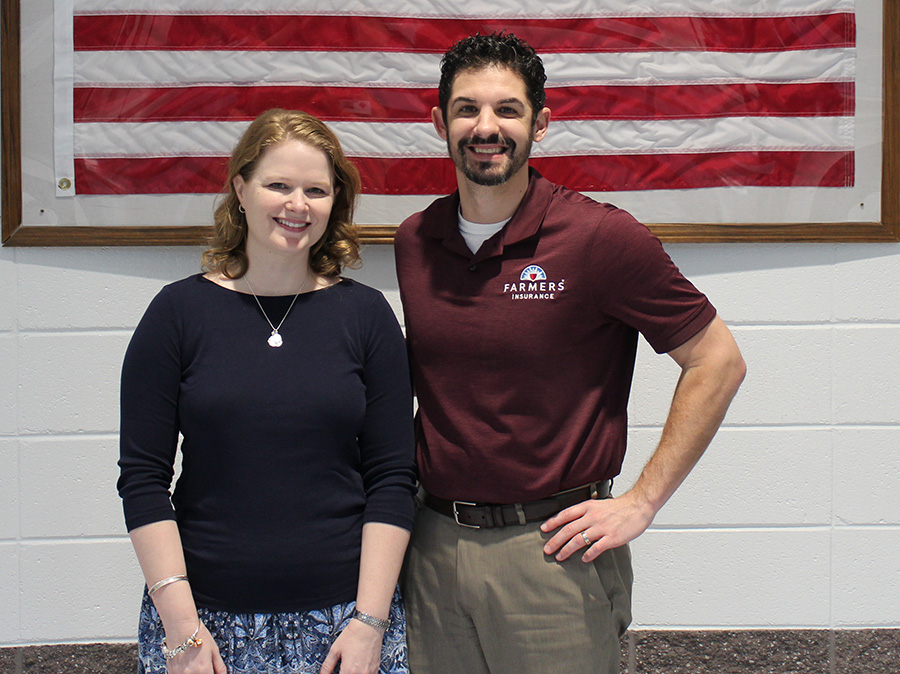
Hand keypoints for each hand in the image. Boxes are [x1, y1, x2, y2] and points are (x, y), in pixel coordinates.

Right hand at [165, 623, 226, 673]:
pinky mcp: (171, 671)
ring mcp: (179, 673)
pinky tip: (188, 664)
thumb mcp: (214, 650)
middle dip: (205, 673)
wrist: (181, 627)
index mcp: (204, 669)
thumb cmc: (198, 635)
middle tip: (205, 666)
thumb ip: (220, 666)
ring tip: (196, 663)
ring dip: (195, 673)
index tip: (213, 671)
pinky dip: (186, 672)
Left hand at [319, 617, 383, 673]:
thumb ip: (327, 665)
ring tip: (351, 668)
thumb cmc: (353, 634)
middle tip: (342, 669)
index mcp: (348, 670)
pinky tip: (359, 669)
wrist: (368, 625)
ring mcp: (370, 672)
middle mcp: (361, 673)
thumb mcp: (335, 649)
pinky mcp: (376, 668)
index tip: (336, 672)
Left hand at [540, 491, 655, 562]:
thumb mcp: (598, 504)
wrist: (639, 505)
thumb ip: (586, 512)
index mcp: (588, 507)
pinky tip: (584, 559)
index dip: (553, 522)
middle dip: (555, 540)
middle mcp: (592, 517)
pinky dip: (588, 554)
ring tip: (560, 556)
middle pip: (569, 529)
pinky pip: (596, 548)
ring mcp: (602, 527)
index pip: (566, 514)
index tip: (544, 529)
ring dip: (567, 549)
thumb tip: (573, 521)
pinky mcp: (612, 537)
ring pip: (579, 539)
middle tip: (547, 549)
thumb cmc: (620, 507)